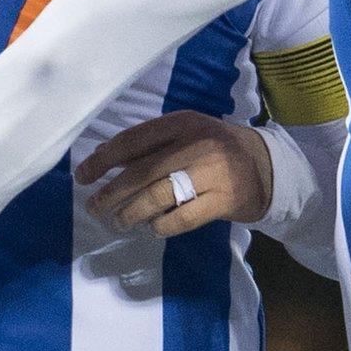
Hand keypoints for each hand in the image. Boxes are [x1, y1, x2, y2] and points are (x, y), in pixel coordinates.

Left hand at [76, 111, 273, 234]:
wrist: (267, 167)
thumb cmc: (214, 150)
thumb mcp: (184, 135)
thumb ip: (148, 145)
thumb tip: (101, 159)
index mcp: (182, 122)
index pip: (133, 141)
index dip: (103, 160)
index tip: (83, 176)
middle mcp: (196, 143)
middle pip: (142, 171)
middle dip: (111, 192)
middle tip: (94, 207)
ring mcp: (212, 173)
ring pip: (159, 196)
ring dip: (131, 213)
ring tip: (119, 222)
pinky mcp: (224, 200)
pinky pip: (182, 218)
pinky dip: (161, 226)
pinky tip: (152, 228)